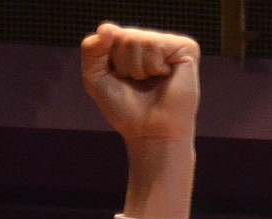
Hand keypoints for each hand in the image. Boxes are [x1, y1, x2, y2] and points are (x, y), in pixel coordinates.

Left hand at [81, 24, 199, 145]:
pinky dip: (152, 66)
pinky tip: (163, 77)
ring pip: (137, 40)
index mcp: (131, 46)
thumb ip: (91, 51)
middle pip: (122, 36)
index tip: (118, 80)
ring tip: (150, 82)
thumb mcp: (96, 80)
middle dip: (122, 66)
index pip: (108, 35)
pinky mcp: (186, 48)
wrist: (149, 133)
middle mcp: (150, 41)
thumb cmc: (125, 110)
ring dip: (137, 69)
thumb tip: (106, 28)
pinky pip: (155, 45)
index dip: (106, 61)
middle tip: (137, 84)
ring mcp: (169, 43)